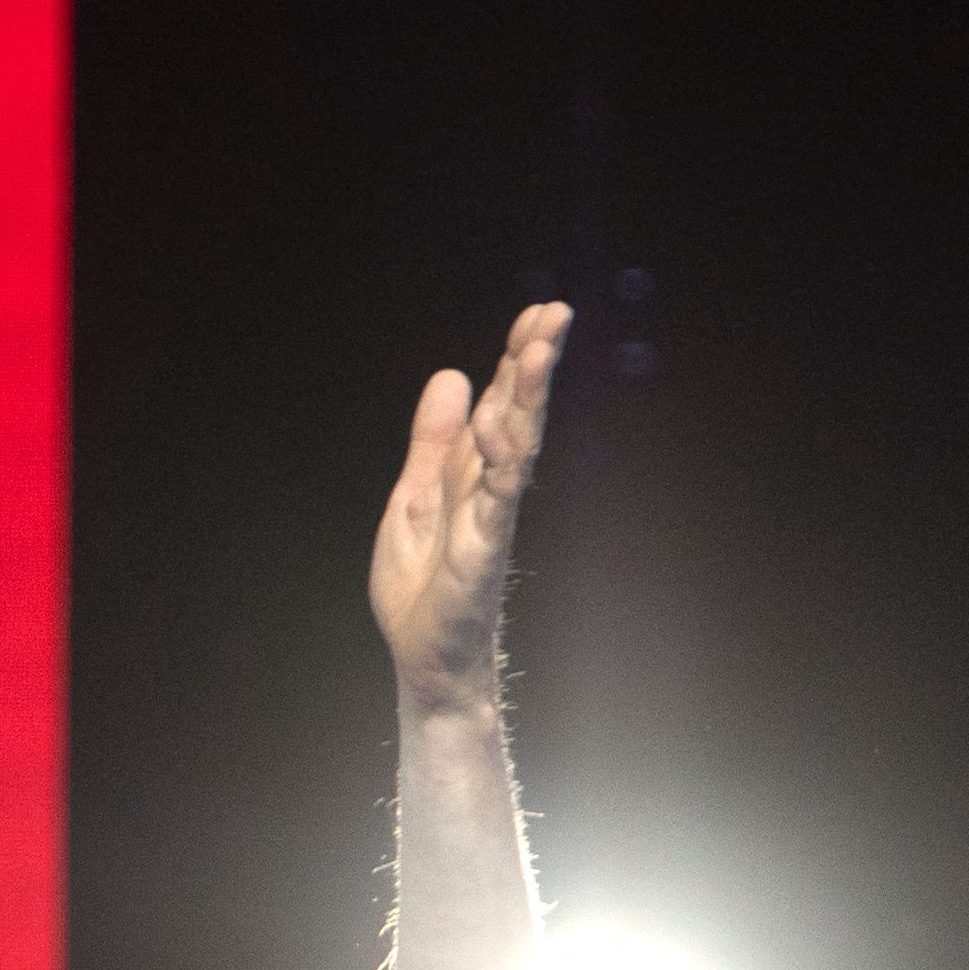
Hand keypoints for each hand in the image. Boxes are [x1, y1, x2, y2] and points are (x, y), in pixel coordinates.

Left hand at [369, 301, 569, 712]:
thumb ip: (433, 441)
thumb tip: (451, 376)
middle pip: (517, 415)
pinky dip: (498, 461)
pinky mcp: (482, 551)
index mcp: (471, 473)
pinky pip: (495, 500)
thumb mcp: (413, 495)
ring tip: (538, 350)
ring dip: (528, 399)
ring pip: (516, 448)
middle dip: (534, 364)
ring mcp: (490, 519)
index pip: (501, 403)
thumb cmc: (424, 585)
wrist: (425, 656)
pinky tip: (499, 423)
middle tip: (555, 313)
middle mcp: (489, 490)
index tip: (539, 313)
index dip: (517, 359)